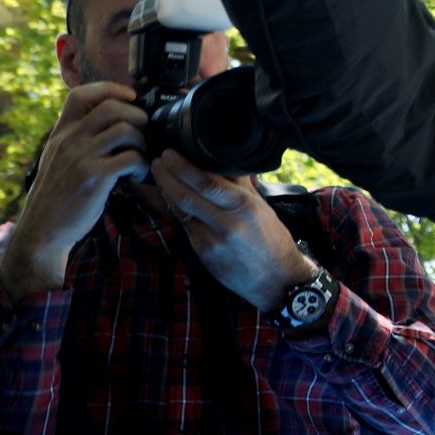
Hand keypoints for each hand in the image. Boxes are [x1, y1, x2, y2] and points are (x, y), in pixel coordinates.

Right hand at [0, 84, 147, 296]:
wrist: (43, 228)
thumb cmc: (59, 193)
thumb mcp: (60, 158)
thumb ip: (79, 138)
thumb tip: (114, 122)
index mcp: (61, 132)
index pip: (81, 95)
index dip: (110, 88)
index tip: (130, 96)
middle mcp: (69, 140)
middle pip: (112, 107)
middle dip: (138, 117)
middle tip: (143, 135)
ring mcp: (80, 157)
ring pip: (126, 130)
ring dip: (144, 143)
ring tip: (141, 159)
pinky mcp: (93, 177)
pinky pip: (130, 158)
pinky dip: (142, 166)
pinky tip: (137, 176)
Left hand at [148, 151, 318, 311]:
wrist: (277, 280)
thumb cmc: (273, 240)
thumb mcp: (262, 209)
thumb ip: (242, 187)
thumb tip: (227, 162)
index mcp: (245, 208)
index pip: (207, 183)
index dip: (183, 167)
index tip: (170, 154)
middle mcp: (226, 223)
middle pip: (186, 196)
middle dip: (167, 176)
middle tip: (156, 161)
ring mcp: (211, 240)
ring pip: (180, 211)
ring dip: (165, 191)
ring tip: (158, 175)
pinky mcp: (203, 253)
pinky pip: (184, 226)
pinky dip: (174, 210)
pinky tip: (168, 198)